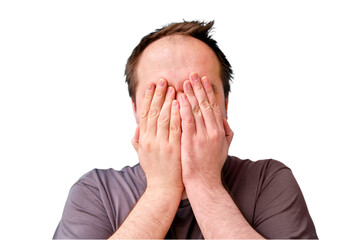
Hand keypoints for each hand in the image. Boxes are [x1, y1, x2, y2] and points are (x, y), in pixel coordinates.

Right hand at [132, 78, 182, 194]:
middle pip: (153, 112)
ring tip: (172, 87)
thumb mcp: (141, 154)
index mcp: (143, 139)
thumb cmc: (154, 170)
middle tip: (162, 80)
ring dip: (167, 101)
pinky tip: (179, 103)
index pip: (144, 113)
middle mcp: (150, 140)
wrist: (163, 189)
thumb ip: (138, 138)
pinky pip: (175, 128)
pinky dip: (176, 115)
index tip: (151, 85)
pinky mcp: (173, 149)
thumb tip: (137, 124)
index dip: (148, 98)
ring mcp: (161, 144)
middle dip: (158, 95)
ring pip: (163, 118)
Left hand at [178, 73, 232, 186]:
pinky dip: (184, 108)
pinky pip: (187, 120)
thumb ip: (227, 132)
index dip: (209, 92)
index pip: (214, 106)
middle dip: (199, 88)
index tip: (204, 80)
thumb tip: (225, 119)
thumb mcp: (225, 147)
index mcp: (220, 131)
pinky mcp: (191, 141)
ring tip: (185, 82)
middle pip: (206, 104)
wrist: (204, 182)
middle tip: (193, 74)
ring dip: (191, 94)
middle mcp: (213, 131)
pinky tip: (180, 98)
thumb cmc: (212, 165)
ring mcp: (202, 136)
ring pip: (197, 110)